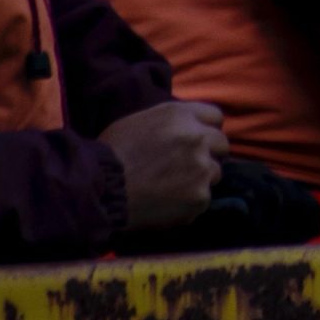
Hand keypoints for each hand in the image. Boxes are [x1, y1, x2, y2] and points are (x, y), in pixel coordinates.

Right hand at [99, 101, 225, 231]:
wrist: (99, 191)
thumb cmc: (111, 155)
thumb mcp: (139, 122)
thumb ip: (171, 121)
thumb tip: (188, 125)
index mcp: (182, 115)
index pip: (215, 117)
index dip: (206, 130)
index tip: (197, 141)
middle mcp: (198, 137)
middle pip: (221, 145)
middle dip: (208, 154)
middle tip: (186, 167)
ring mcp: (202, 168)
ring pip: (214, 172)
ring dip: (199, 179)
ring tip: (171, 187)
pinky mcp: (200, 197)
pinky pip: (203, 199)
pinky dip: (189, 203)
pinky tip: (167, 204)